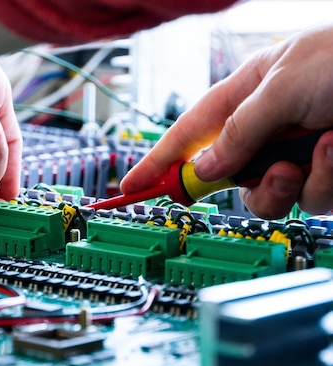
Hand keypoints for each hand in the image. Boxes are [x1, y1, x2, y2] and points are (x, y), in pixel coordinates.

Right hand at [120, 24, 332, 218]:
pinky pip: (310, 199)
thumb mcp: (281, 86)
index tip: (132, 185)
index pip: (188, 134)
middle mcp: (268, 129)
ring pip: (267, 197)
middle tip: (243, 175)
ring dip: (286, 184)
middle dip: (232, 183)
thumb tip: (205, 170)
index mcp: (246, 95)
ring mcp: (297, 154)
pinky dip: (325, 178)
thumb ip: (237, 132)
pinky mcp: (327, 175)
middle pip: (224, 176)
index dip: (157, 161)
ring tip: (310, 155)